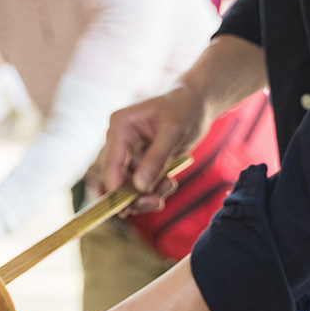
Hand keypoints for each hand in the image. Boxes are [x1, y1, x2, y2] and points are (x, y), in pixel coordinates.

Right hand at [98, 84, 205, 211]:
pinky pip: (143, 183)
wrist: (198, 102)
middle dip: (133, 194)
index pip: (111, 161)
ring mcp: (130, 152)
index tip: (123, 208)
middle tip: (155, 204)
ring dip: (146, 194)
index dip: (115, 185)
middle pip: (116, 177)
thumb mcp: (173, 132)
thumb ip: (156, 159)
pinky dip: (155, 189)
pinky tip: (170, 183)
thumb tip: (140, 187)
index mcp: (120, 126)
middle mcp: (120, 140)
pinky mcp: (142, 161)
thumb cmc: (184, 108)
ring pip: (129, 184)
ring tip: (169, 187)